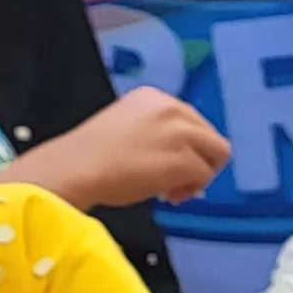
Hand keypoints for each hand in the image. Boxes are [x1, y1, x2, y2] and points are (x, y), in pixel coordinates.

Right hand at [20, 87, 230, 208]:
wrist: (76, 168)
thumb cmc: (91, 153)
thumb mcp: (126, 126)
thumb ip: (156, 131)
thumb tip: (180, 156)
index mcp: (153, 96)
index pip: (191, 120)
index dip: (186, 145)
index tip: (166, 162)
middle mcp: (172, 108)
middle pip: (210, 136)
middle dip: (199, 160)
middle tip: (175, 182)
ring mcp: (181, 133)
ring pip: (216, 155)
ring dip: (199, 175)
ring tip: (173, 190)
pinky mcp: (184, 159)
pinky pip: (204, 176)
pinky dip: (191, 188)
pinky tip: (169, 195)